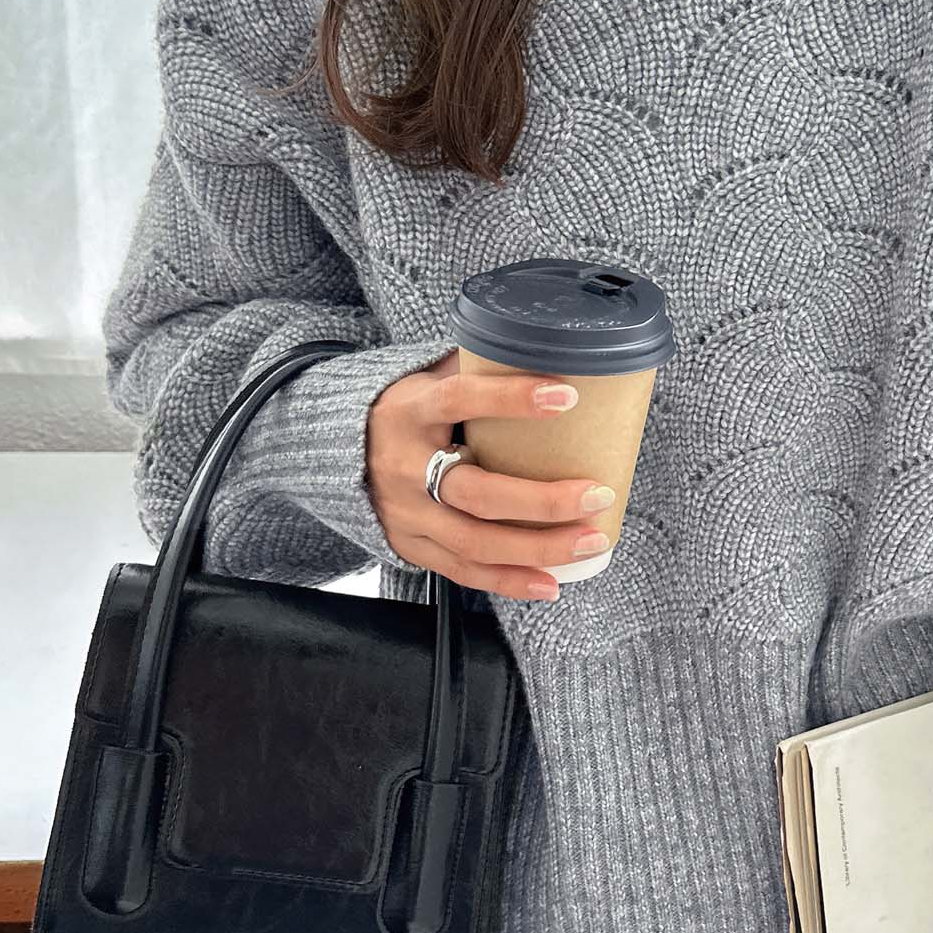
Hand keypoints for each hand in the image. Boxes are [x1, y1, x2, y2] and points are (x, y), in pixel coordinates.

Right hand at [366, 348, 615, 601]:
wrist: (334, 448)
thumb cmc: (408, 409)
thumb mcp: (430, 377)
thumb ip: (481, 368)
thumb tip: (557, 350)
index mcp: (411, 410)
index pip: (461, 400)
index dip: (511, 399)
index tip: (568, 397)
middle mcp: (403, 466)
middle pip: (475, 493)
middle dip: (542, 501)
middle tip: (597, 494)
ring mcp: (404, 512)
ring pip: (474, 541)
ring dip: (538, 547)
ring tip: (591, 539)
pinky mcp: (409, 545)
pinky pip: (463, 571)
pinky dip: (509, 581)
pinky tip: (551, 582)